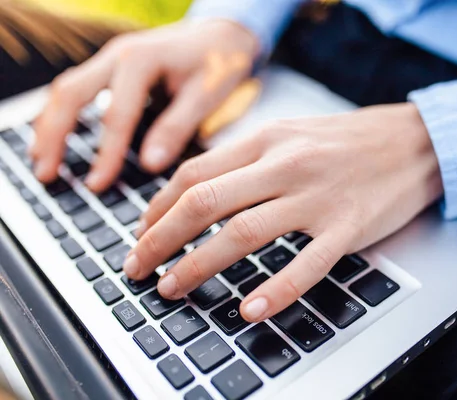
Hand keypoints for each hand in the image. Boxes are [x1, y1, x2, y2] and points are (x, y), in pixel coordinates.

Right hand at [31, 19, 257, 191]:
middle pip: (70, 94)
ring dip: (49, 125)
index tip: (97, 185)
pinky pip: (76, 88)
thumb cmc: (219, 63)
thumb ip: (177, 128)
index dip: (105, 153)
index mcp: (142, 60)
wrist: (223, 34)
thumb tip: (149, 165)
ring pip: (66, 88)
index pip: (116, 114)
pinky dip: (61, 113)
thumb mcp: (205, 95)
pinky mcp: (112, 66)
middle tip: (46, 175)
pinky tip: (56, 137)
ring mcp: (111, 58)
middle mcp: (118, 54)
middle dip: (54, 136)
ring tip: (41, 162)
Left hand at [125, 103, 442, 321]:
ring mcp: (316, 196)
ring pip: (243, 233)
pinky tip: (251, 309)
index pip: (194, 174)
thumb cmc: (347, 141)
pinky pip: (306, 263)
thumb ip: (246, 160)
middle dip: (160, 240)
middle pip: (204, 202)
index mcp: (266, 140)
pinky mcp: (347, 227)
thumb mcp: (290, 134)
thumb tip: (197, 191)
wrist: (414, 141)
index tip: (142, 234)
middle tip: (138, 268)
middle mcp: (284, 164)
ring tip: (172, 288)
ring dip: (198, 264)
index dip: (157, 209)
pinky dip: (275, 289)